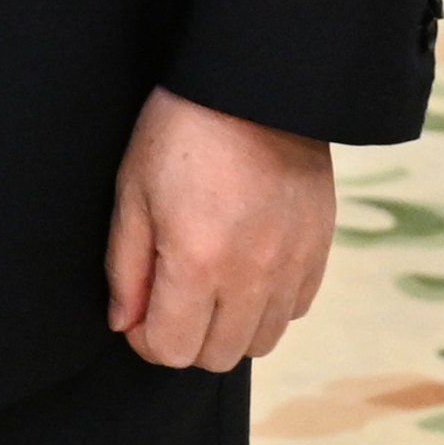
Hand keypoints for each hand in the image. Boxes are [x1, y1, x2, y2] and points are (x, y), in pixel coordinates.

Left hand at [105, 83, 334, 370]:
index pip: (171, 350)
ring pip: (259, 342)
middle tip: (168, 298)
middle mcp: (251, 277)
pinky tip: (245, 268)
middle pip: (216, 357)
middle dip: (184, 338)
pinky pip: (294, 311)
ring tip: (208, 284)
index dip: (145, 339)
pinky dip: (267, 305)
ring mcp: (291, 268)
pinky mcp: (319, 253)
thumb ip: (125, 267)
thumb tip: (124, 322)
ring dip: (227, 327)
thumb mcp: (133, 191)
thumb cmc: (181, 131)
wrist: (255, 88)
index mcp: (197, 263)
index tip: (137, 314)